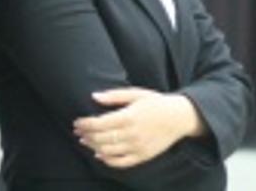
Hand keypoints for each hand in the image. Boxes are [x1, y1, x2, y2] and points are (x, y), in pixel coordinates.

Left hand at [73, 87, 204, 167]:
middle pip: (100, 138)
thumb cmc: (155, 102)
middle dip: (86, 135)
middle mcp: (131, 134)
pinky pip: (120, 162)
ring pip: (107, 151)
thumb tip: (94, 96)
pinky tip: (99, 154)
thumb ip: (114, 96)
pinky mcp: (142, 156)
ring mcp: (137, 147)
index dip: (85, 124)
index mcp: (128, 117)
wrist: (178, 117)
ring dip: (93, 147)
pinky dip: (107, 160)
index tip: (77, 122)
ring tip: (85, 141)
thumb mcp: (136, 93)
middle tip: (78, 131)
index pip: (99, 124)